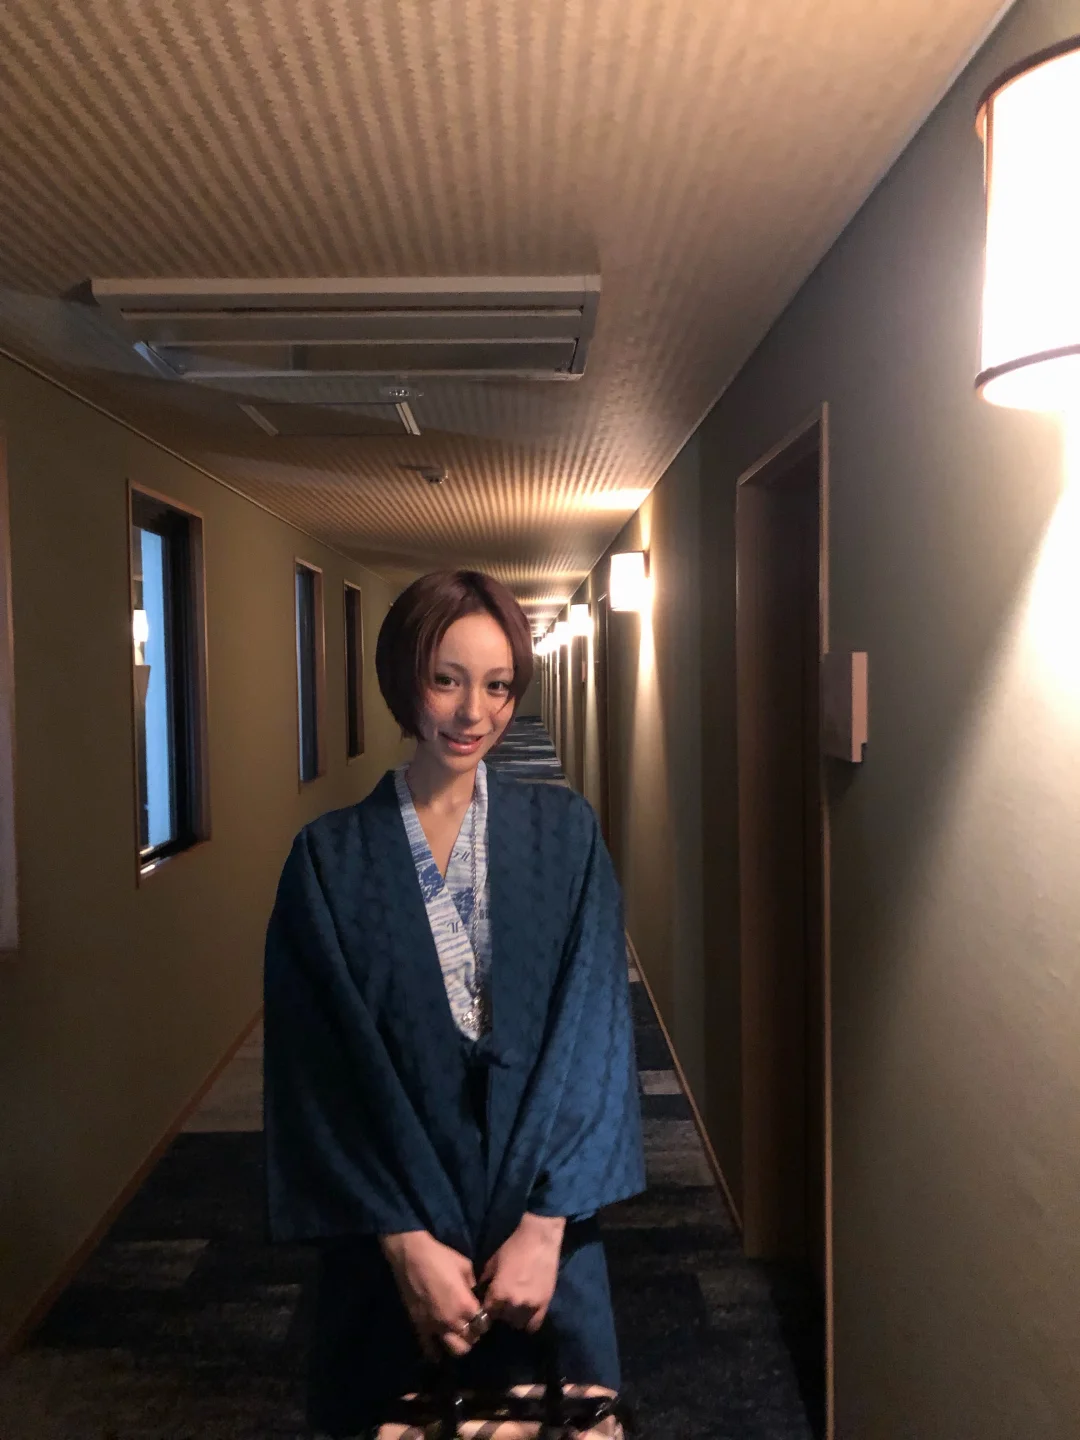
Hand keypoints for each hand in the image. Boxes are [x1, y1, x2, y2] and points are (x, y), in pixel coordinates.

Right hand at [379, 1230, 483, 1358]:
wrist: (412, 1256)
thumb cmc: (440, 1257)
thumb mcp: (465, 1266)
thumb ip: (473, 1285)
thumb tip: (474, 1295)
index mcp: (466, 1306)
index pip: (483, 1324)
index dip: (484, 1320)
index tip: (482, 1314)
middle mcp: (452, 1321)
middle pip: (471, 1340)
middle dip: (474, 1334)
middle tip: (471, 1323)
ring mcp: (435, 1327)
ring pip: (455, 1350)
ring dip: (459, 1343)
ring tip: (457, 1333)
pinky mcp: (420, 1327)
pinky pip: (429, 1350)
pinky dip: (436, 1353)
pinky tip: (440, 1348)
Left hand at [480, 1212, 565, 1332]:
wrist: (539, 1238)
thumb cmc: (513, 1247)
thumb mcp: (492, 1263)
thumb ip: (486, 1281)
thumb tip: (480, 1294)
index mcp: (498, 1293)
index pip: (486, 1314)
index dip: (486, 1310)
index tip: (488, 1306)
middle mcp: (513, 1304)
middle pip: (502, 1320)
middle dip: (500, 1313)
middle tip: (502, 1304)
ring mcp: (530, 1306)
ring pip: (517, 1324)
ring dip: (514, 1318)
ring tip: (514, 1308)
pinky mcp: (544, 1304)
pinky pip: (534, 1325)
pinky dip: (529, 1322)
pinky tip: (526, 1313)